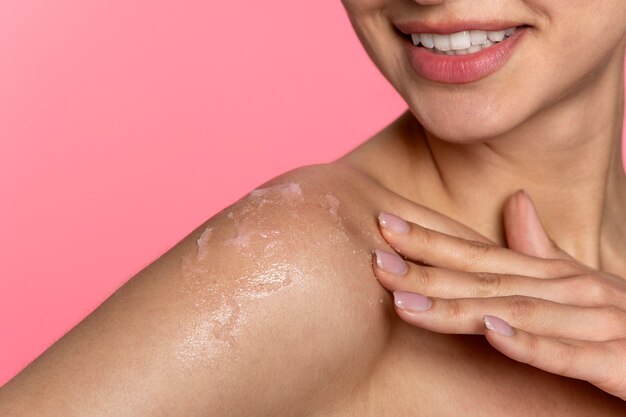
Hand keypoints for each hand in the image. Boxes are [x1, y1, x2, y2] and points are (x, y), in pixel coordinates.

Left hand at [372, 190, 625, 400]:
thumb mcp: (580, 285)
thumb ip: (543, 251)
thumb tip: (516, 200)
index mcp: (554, 274)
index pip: (481, 255)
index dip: (432, 241)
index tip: (384, 225)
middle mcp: (570, 290)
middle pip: (486, 280)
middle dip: (427, 271)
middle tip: (376, 259)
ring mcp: (596, 322)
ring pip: (515, 313)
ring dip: (458, 309)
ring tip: (404, 303)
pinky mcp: (621, 362)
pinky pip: (570, 354)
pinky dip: (530, 345)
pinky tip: (492, 334)